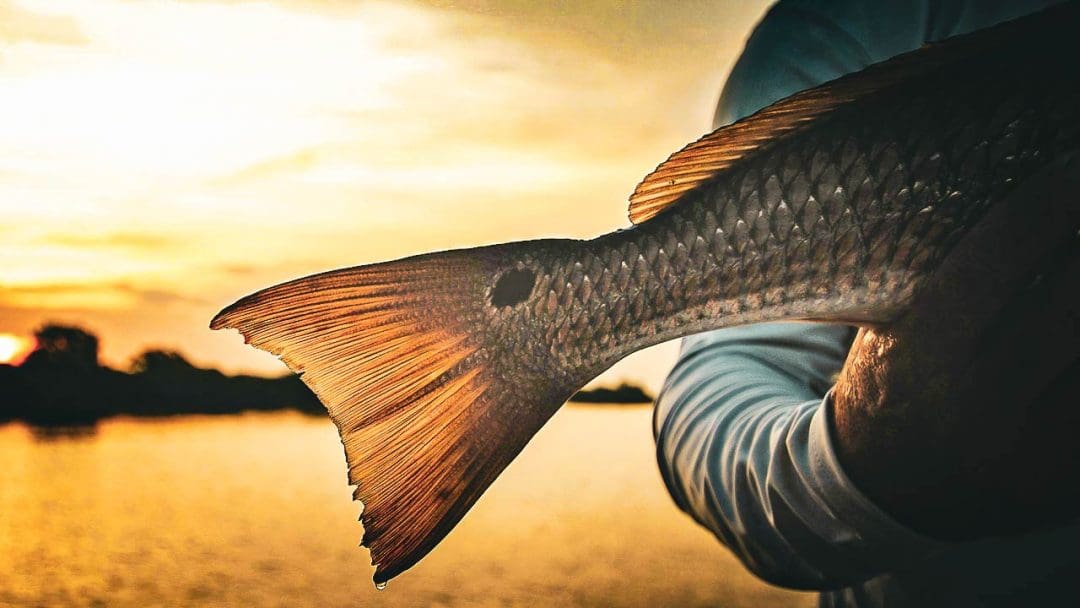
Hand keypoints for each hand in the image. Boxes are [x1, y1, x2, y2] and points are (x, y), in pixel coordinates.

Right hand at [831, 154, 1079, 540]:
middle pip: (1077, 298)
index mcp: (925, 352)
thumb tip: (1038, 197)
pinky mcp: (1071, 479)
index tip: (1078, 160)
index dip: (1056, 196)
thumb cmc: (896, 382)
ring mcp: (1035, 450)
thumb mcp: (898, 325)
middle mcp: (983, 402)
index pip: (1005, 252)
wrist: (888, 489)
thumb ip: (956, 273)